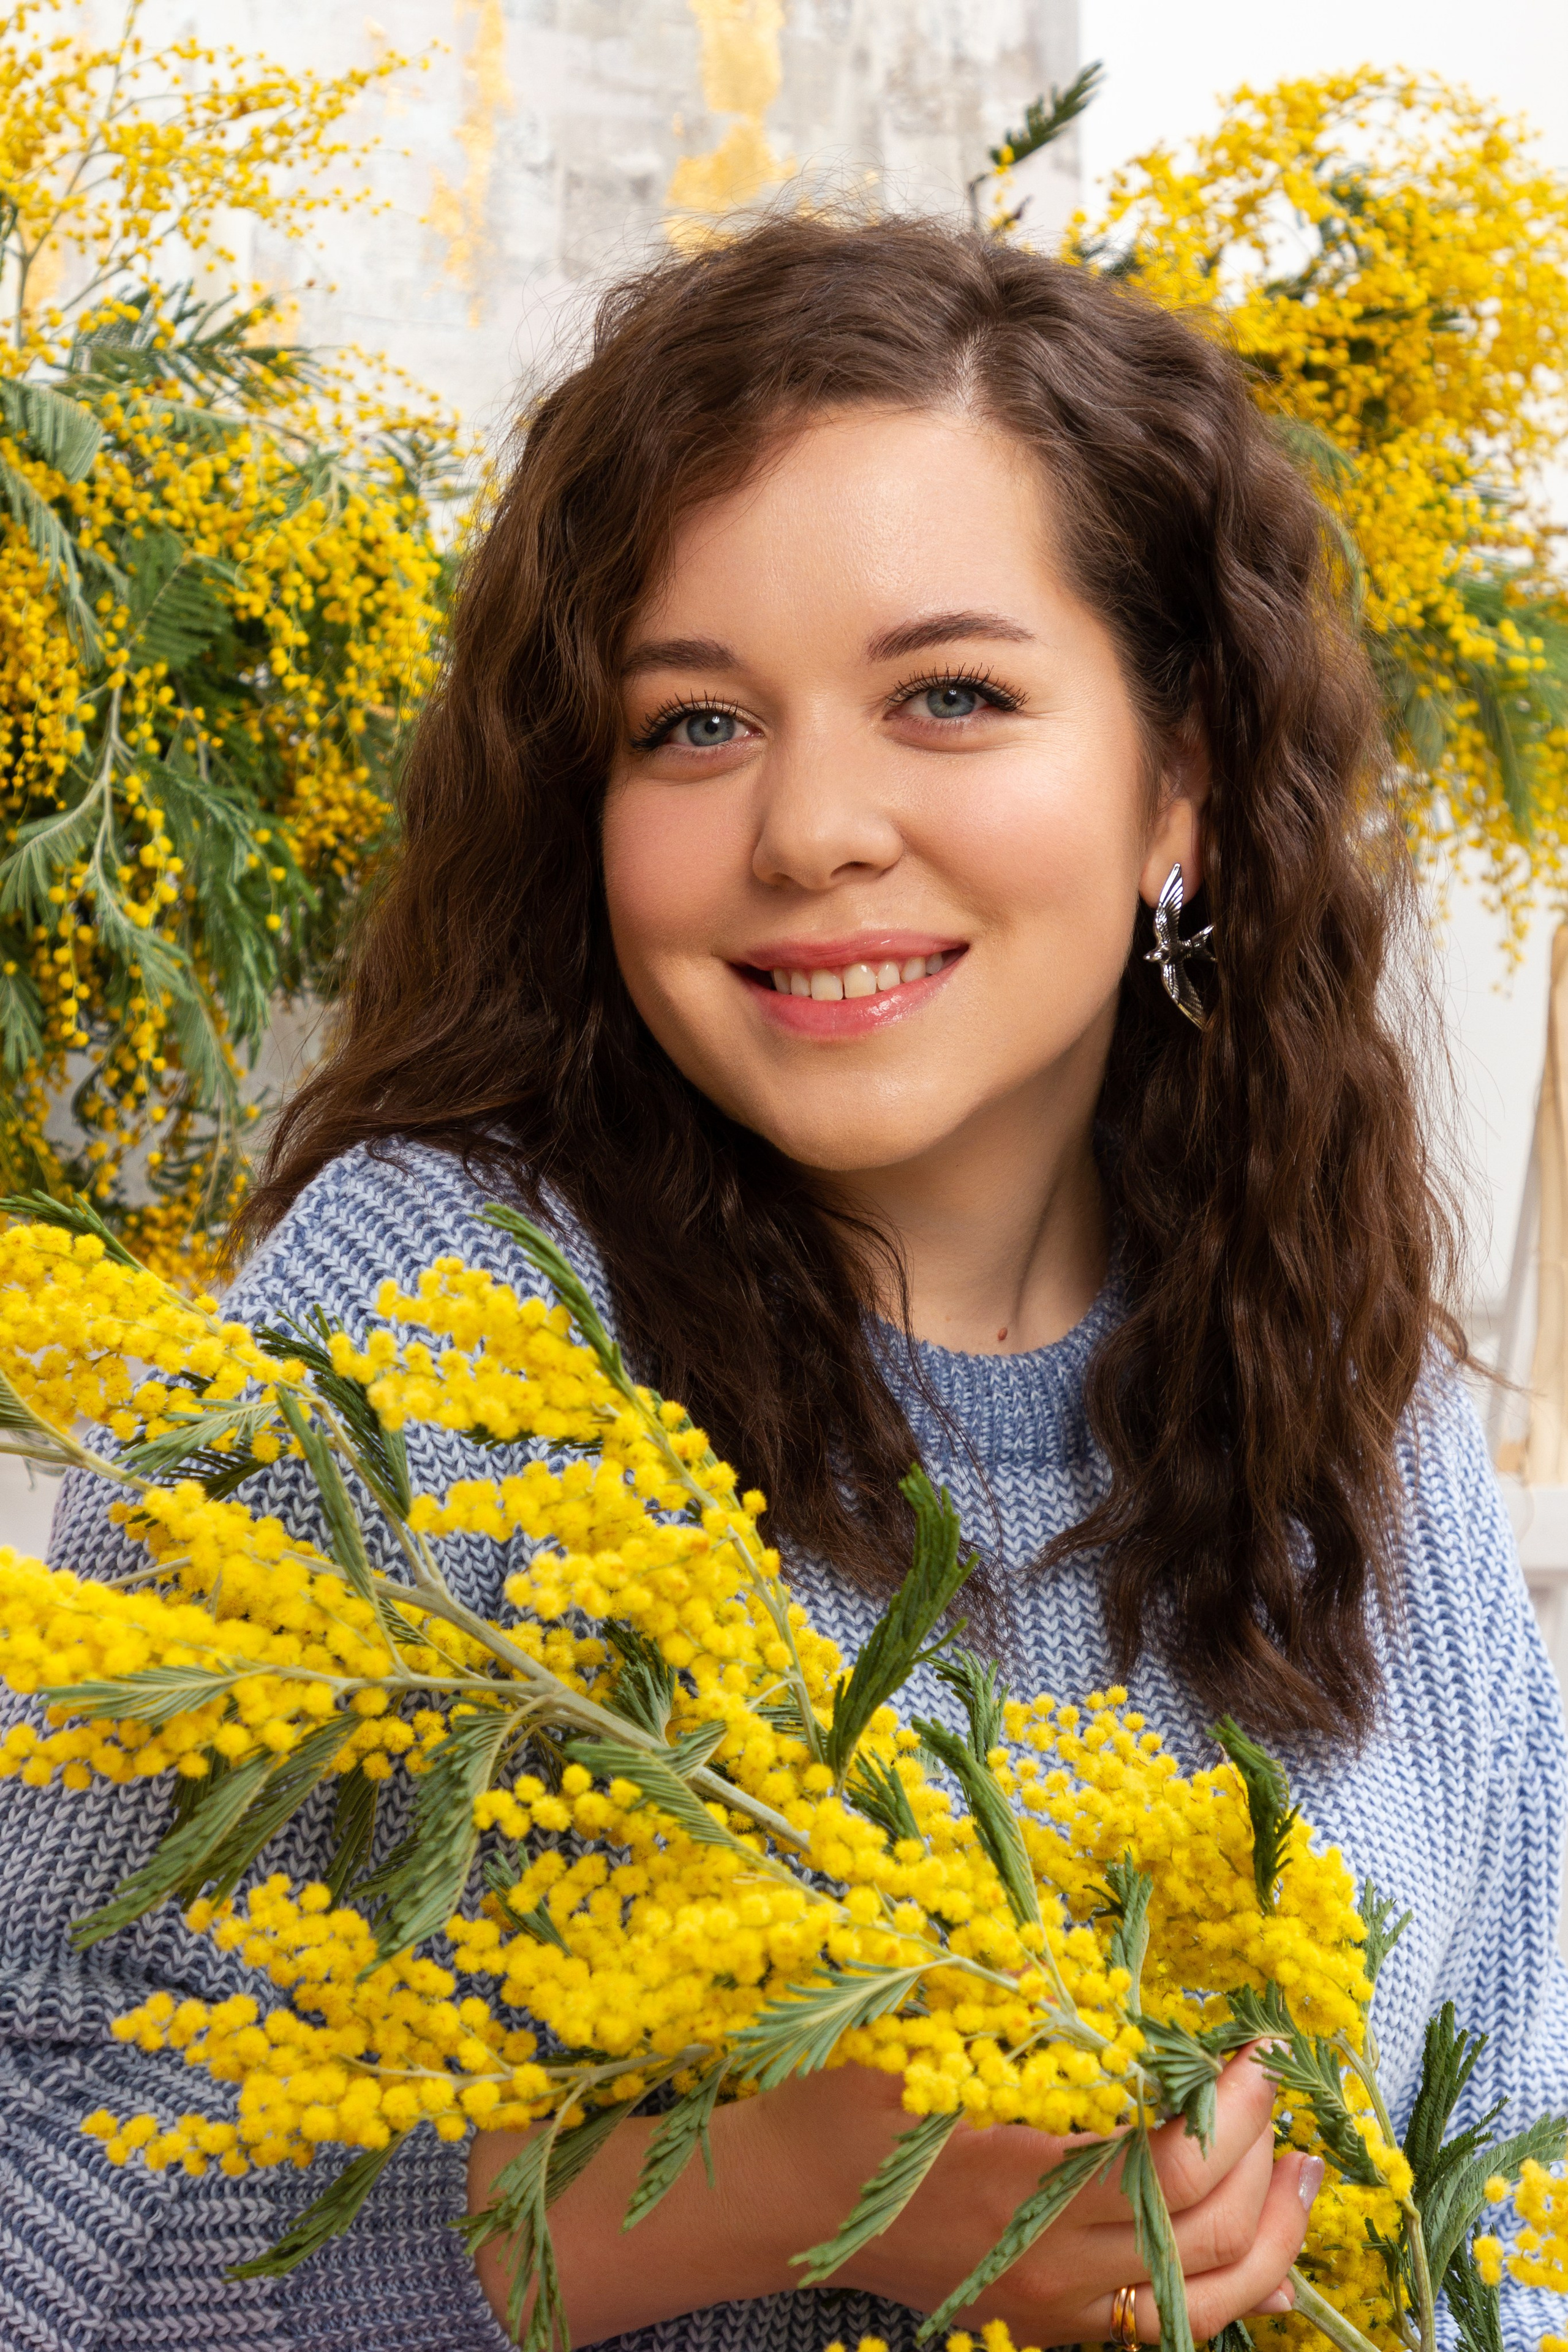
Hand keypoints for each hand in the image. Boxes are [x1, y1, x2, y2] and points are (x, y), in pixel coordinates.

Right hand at [750, 2047, 1320, 2344]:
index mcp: (1022, 2187)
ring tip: (1303, 2171)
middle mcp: (1049, 2265)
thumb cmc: (842, 2106)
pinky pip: (1160, 2320)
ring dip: (1270, 2238)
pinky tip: (1254, 2243)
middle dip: (1263, 2158)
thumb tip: (1119, 2005)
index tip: (1255, 2047)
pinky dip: (1224, 2284)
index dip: (1230, 2108)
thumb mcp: (927, 2047)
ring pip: (1202, 2301)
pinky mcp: (1046, 2319)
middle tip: (1281, 2088)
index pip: (1171, 2169)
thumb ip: (1024, 2033)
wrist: (779, 2203)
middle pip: (1205, 2236)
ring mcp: (1052, 2305)